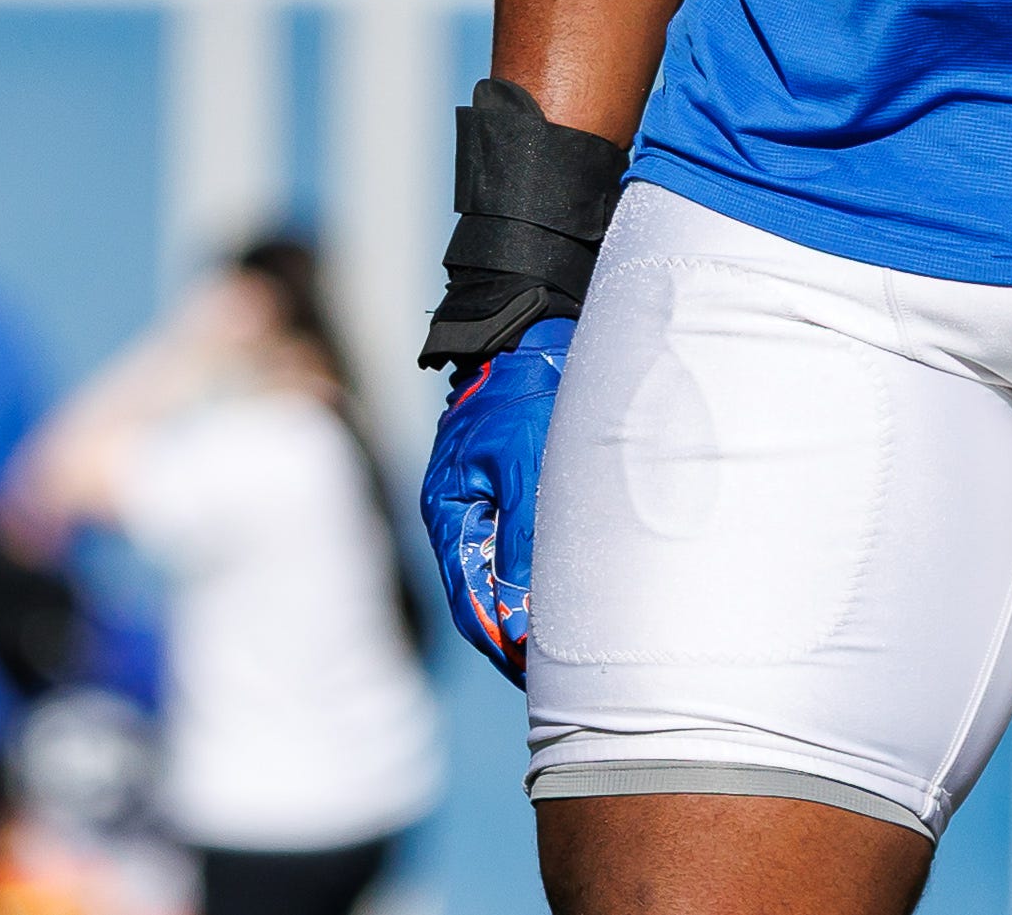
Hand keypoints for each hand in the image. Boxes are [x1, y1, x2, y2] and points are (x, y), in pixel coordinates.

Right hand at [419, 316, 572, 680]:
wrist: (533, 333)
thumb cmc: (525, 396)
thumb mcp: (527, 470)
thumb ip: (524, 544)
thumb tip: (522, 623)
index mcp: (448, 510)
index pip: (469, 596)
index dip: (499, 636)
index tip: (531, 670)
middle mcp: (459, 514)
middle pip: (480, 594)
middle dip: (511, 637)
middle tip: (550, 677)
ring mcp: (480, 503)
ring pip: (498, 575)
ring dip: (524, 611)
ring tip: (560, 652)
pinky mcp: (506, 491)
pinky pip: (514, 550)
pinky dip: (533, 578)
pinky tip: (562, 600)